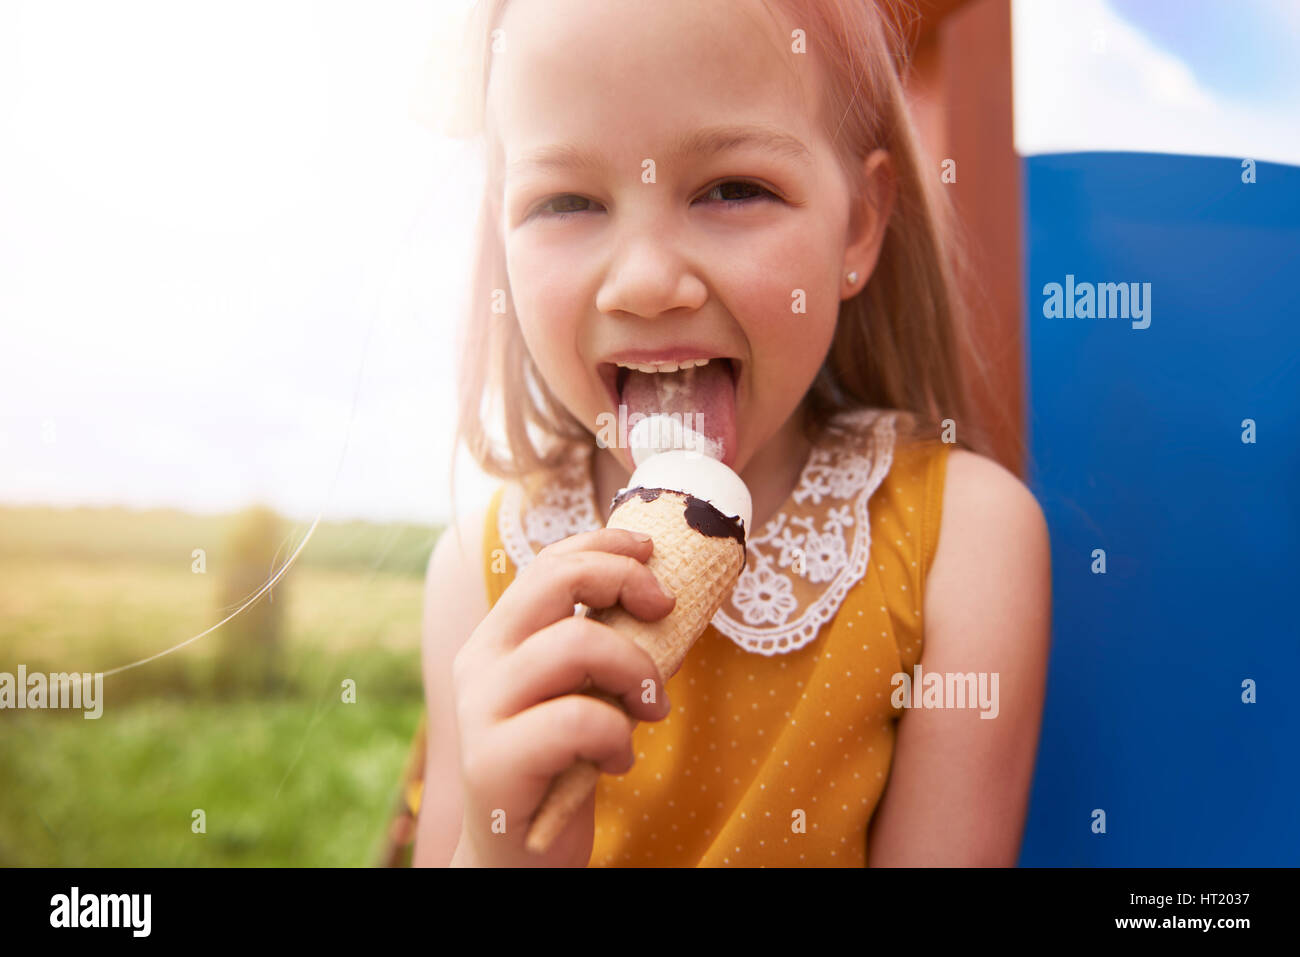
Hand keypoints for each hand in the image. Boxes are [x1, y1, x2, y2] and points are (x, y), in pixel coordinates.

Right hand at [448, 528, 675, 866]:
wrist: (516, 856)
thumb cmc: (560, 766)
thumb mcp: (580, 693)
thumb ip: (597, 645)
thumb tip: (663, 592)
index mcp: (498, 639)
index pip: (548, 562)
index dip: (605, 544)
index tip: (653, 551)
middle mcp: (480, 662)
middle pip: (554, 580)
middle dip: (623, 580)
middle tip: (667, 609)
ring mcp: (481, 710)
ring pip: (576, 642)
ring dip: (637, 669)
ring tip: (652, 709)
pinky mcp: (495, 761)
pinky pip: (578, 719)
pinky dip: (618, 735)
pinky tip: (620, 760)